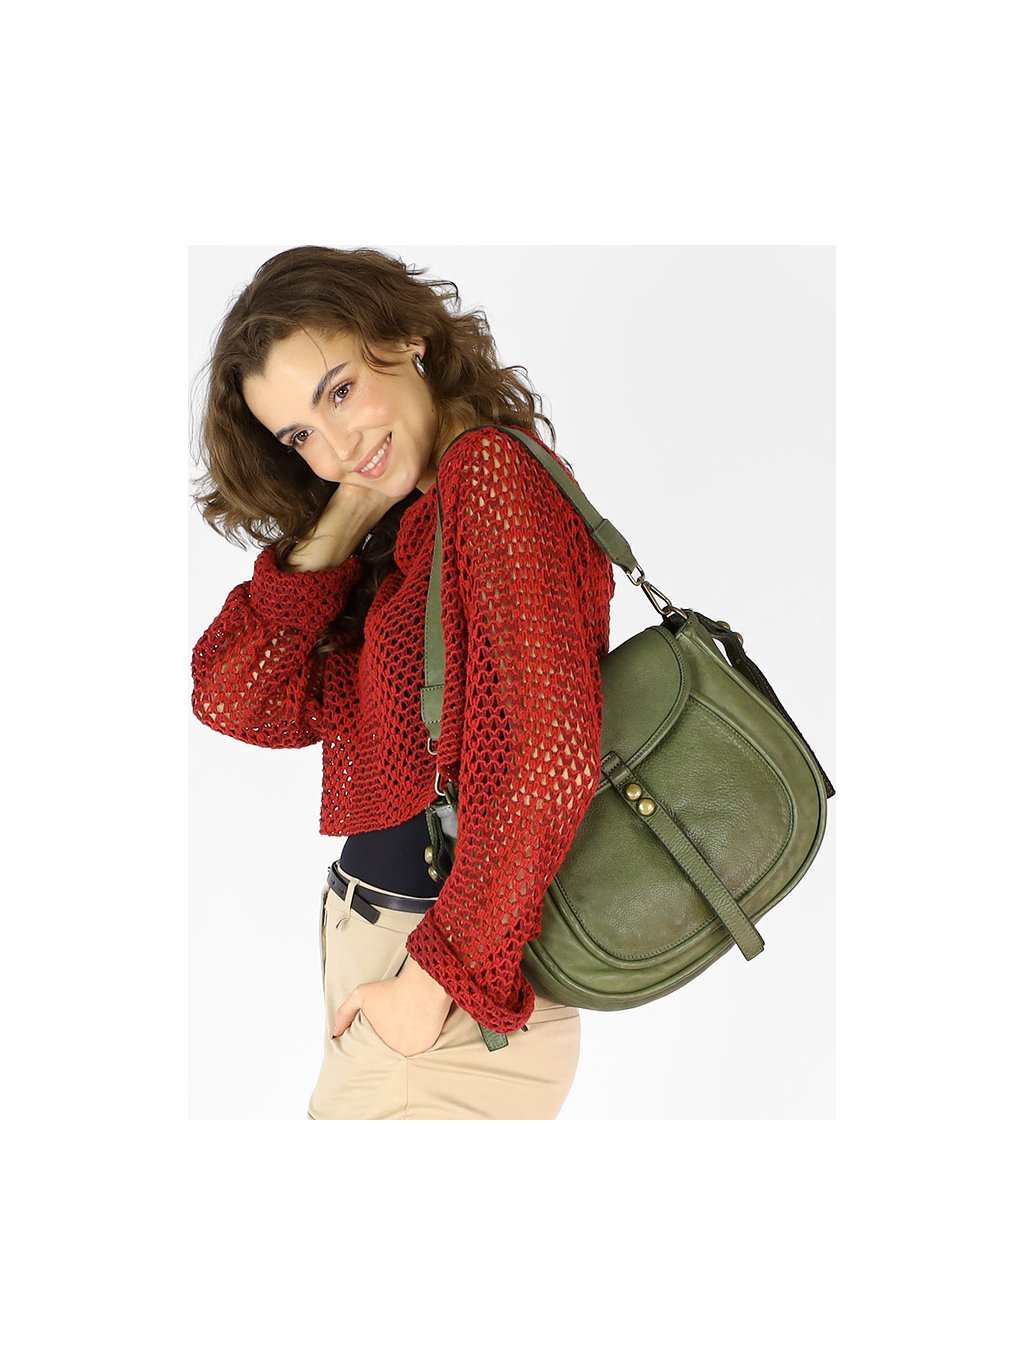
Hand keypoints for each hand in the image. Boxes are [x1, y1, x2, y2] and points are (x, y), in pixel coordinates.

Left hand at [332, 955, 451, 1057]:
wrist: (423, 986)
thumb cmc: (393, 990)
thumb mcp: (361, 995)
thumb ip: (344, 1013)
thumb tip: (334, 1033)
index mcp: (375, 1042)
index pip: (369, 1053)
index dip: (371, 1047)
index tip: (374, 1039)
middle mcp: (393, 1051)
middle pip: (386, 1055)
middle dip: (385, 1047)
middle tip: (389, 1034)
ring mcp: (410, 1051)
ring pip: (403, 1053)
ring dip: (402, 1046)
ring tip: (402, 1032)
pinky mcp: (426, 1047)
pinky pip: (419, 1049)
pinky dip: (417, 1042)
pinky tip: (415, 1030)